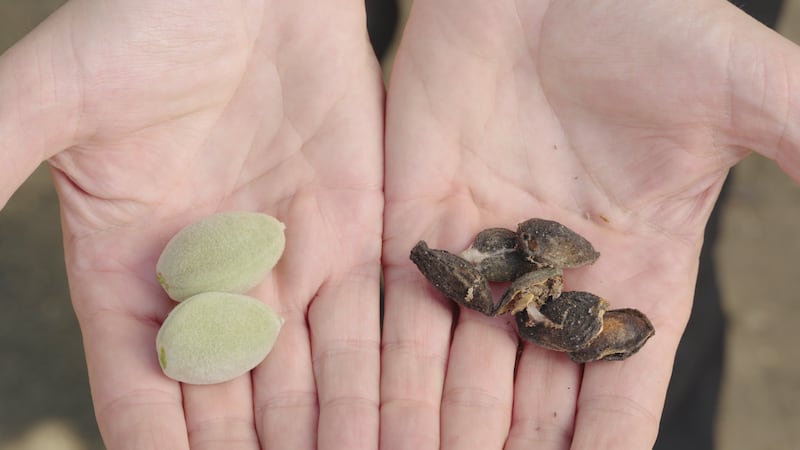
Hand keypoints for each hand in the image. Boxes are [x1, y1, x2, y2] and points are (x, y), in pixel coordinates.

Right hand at [0, 1, 381, 448]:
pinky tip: (391, 428)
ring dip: (327, 437)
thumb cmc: (146, 18)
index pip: (141, 392)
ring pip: (307, 378)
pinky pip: (365, 324)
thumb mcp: (55, 92)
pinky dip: (377, 381)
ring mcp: (285, 262)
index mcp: (127, 269)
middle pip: (231, 403)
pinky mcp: (352, 233)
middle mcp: (210, 281)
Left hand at [381, 1, 799, 447]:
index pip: (620, 393)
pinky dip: (385, 368)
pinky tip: (371, 418)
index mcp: (634, 271)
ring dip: (437, 431)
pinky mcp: (414, 222)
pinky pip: (398, 311)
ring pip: (456, 370)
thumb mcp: (742, 90)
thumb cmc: (642, 19)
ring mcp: (479, 254)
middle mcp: (553, 278)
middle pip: (528, 401)